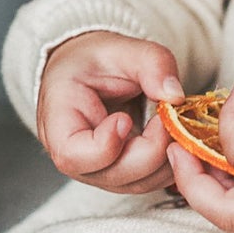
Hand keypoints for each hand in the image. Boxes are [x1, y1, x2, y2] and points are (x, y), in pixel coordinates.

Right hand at [36, 31, 180, 193]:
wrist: (90, 70)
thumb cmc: (94, 60)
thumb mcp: (121, 48)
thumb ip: (151, 63)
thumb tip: (174, 96)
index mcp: (58, 121)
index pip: (73, 155)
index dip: (106, 144)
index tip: (125, 117)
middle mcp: (74, 155)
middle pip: (113, 174)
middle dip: (151, 149)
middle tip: (165, 115)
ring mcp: (98, 170)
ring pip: (136, 184)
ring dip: (165, 157)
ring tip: (170, 121)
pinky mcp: (120, 173)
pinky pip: (149, 181)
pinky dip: (169, 163)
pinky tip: (172, 135)